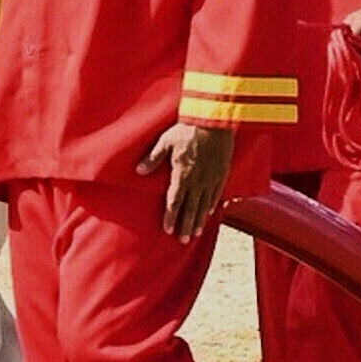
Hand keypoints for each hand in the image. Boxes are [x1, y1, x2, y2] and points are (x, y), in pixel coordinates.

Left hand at [146, 115, 236, 238]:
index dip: (171, 217)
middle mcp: (197, 180)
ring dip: (198, 220)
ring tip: (195, 233)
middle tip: (183, 240)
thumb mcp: (166, 141)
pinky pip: (216, 194)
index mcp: (182, 174)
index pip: (174, 201)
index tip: (168, 230)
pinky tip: (208, 214)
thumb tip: (139, 171)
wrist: (214, 121)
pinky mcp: (222, 173)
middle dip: (185, 225)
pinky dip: (212, 206)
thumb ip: (153, 158)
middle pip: (190, 208)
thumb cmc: (188, 129)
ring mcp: (211, 178)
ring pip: (204, 205)